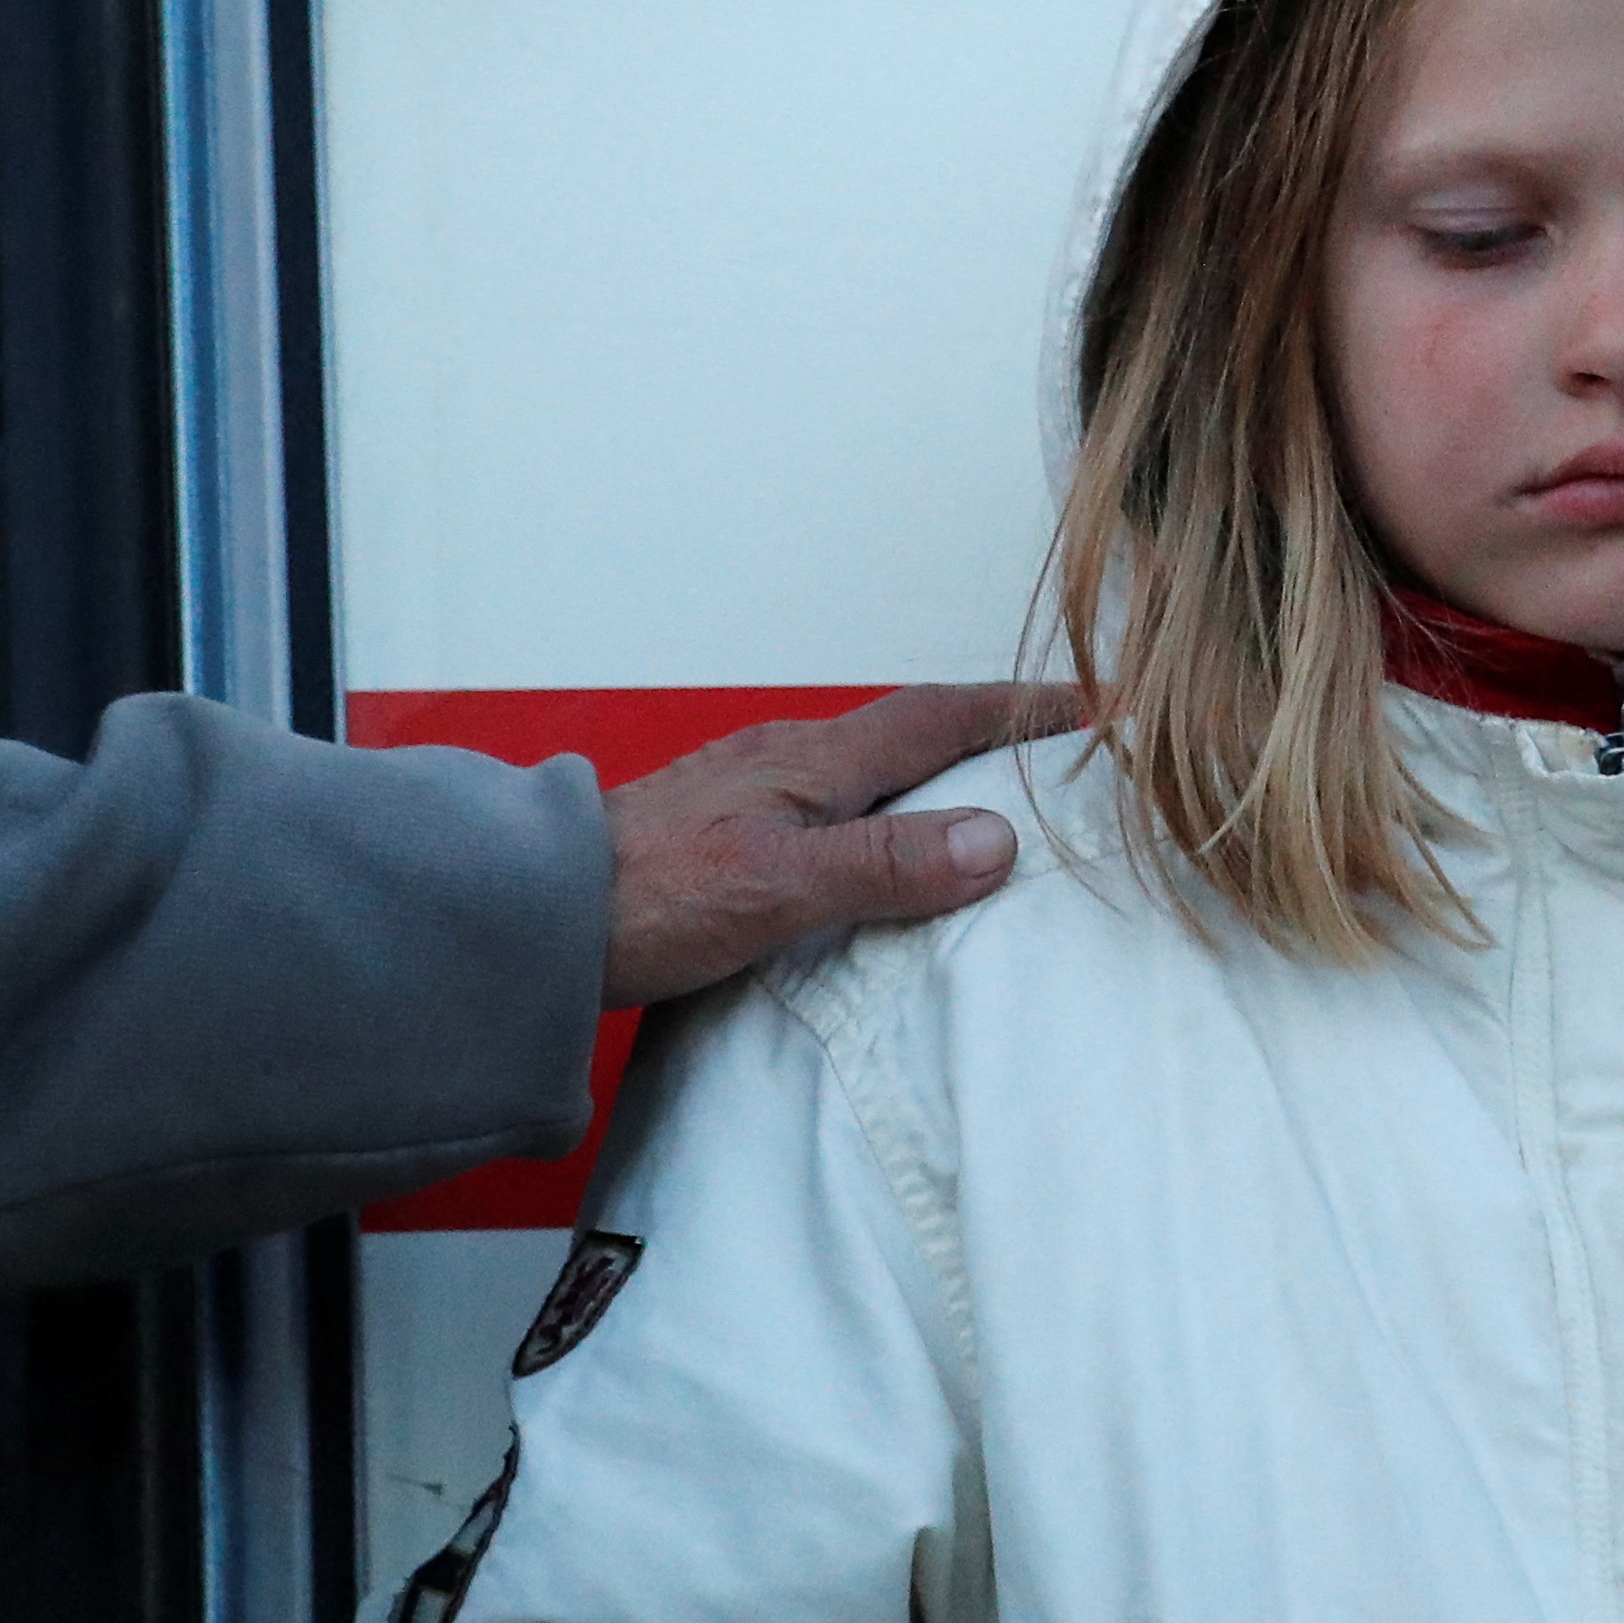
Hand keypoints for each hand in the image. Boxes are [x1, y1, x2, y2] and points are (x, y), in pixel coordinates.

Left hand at [599, 682, 1081, 1005]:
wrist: (527, 917)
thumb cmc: (646, 900)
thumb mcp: (779, 887)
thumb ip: (887, 864)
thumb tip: (999, 840)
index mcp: (813, 760)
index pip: (942, 716)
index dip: (1021, 710)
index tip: (1096, 705)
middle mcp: (788, 758)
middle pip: (913, 732)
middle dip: (993, 734)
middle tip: (1064, 751)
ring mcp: (753, 789)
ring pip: (872, 768)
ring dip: (938, 775)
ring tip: (993, 805)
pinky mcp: (726, 828)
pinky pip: (836, 804)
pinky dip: (887, 814)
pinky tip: (884, 855)